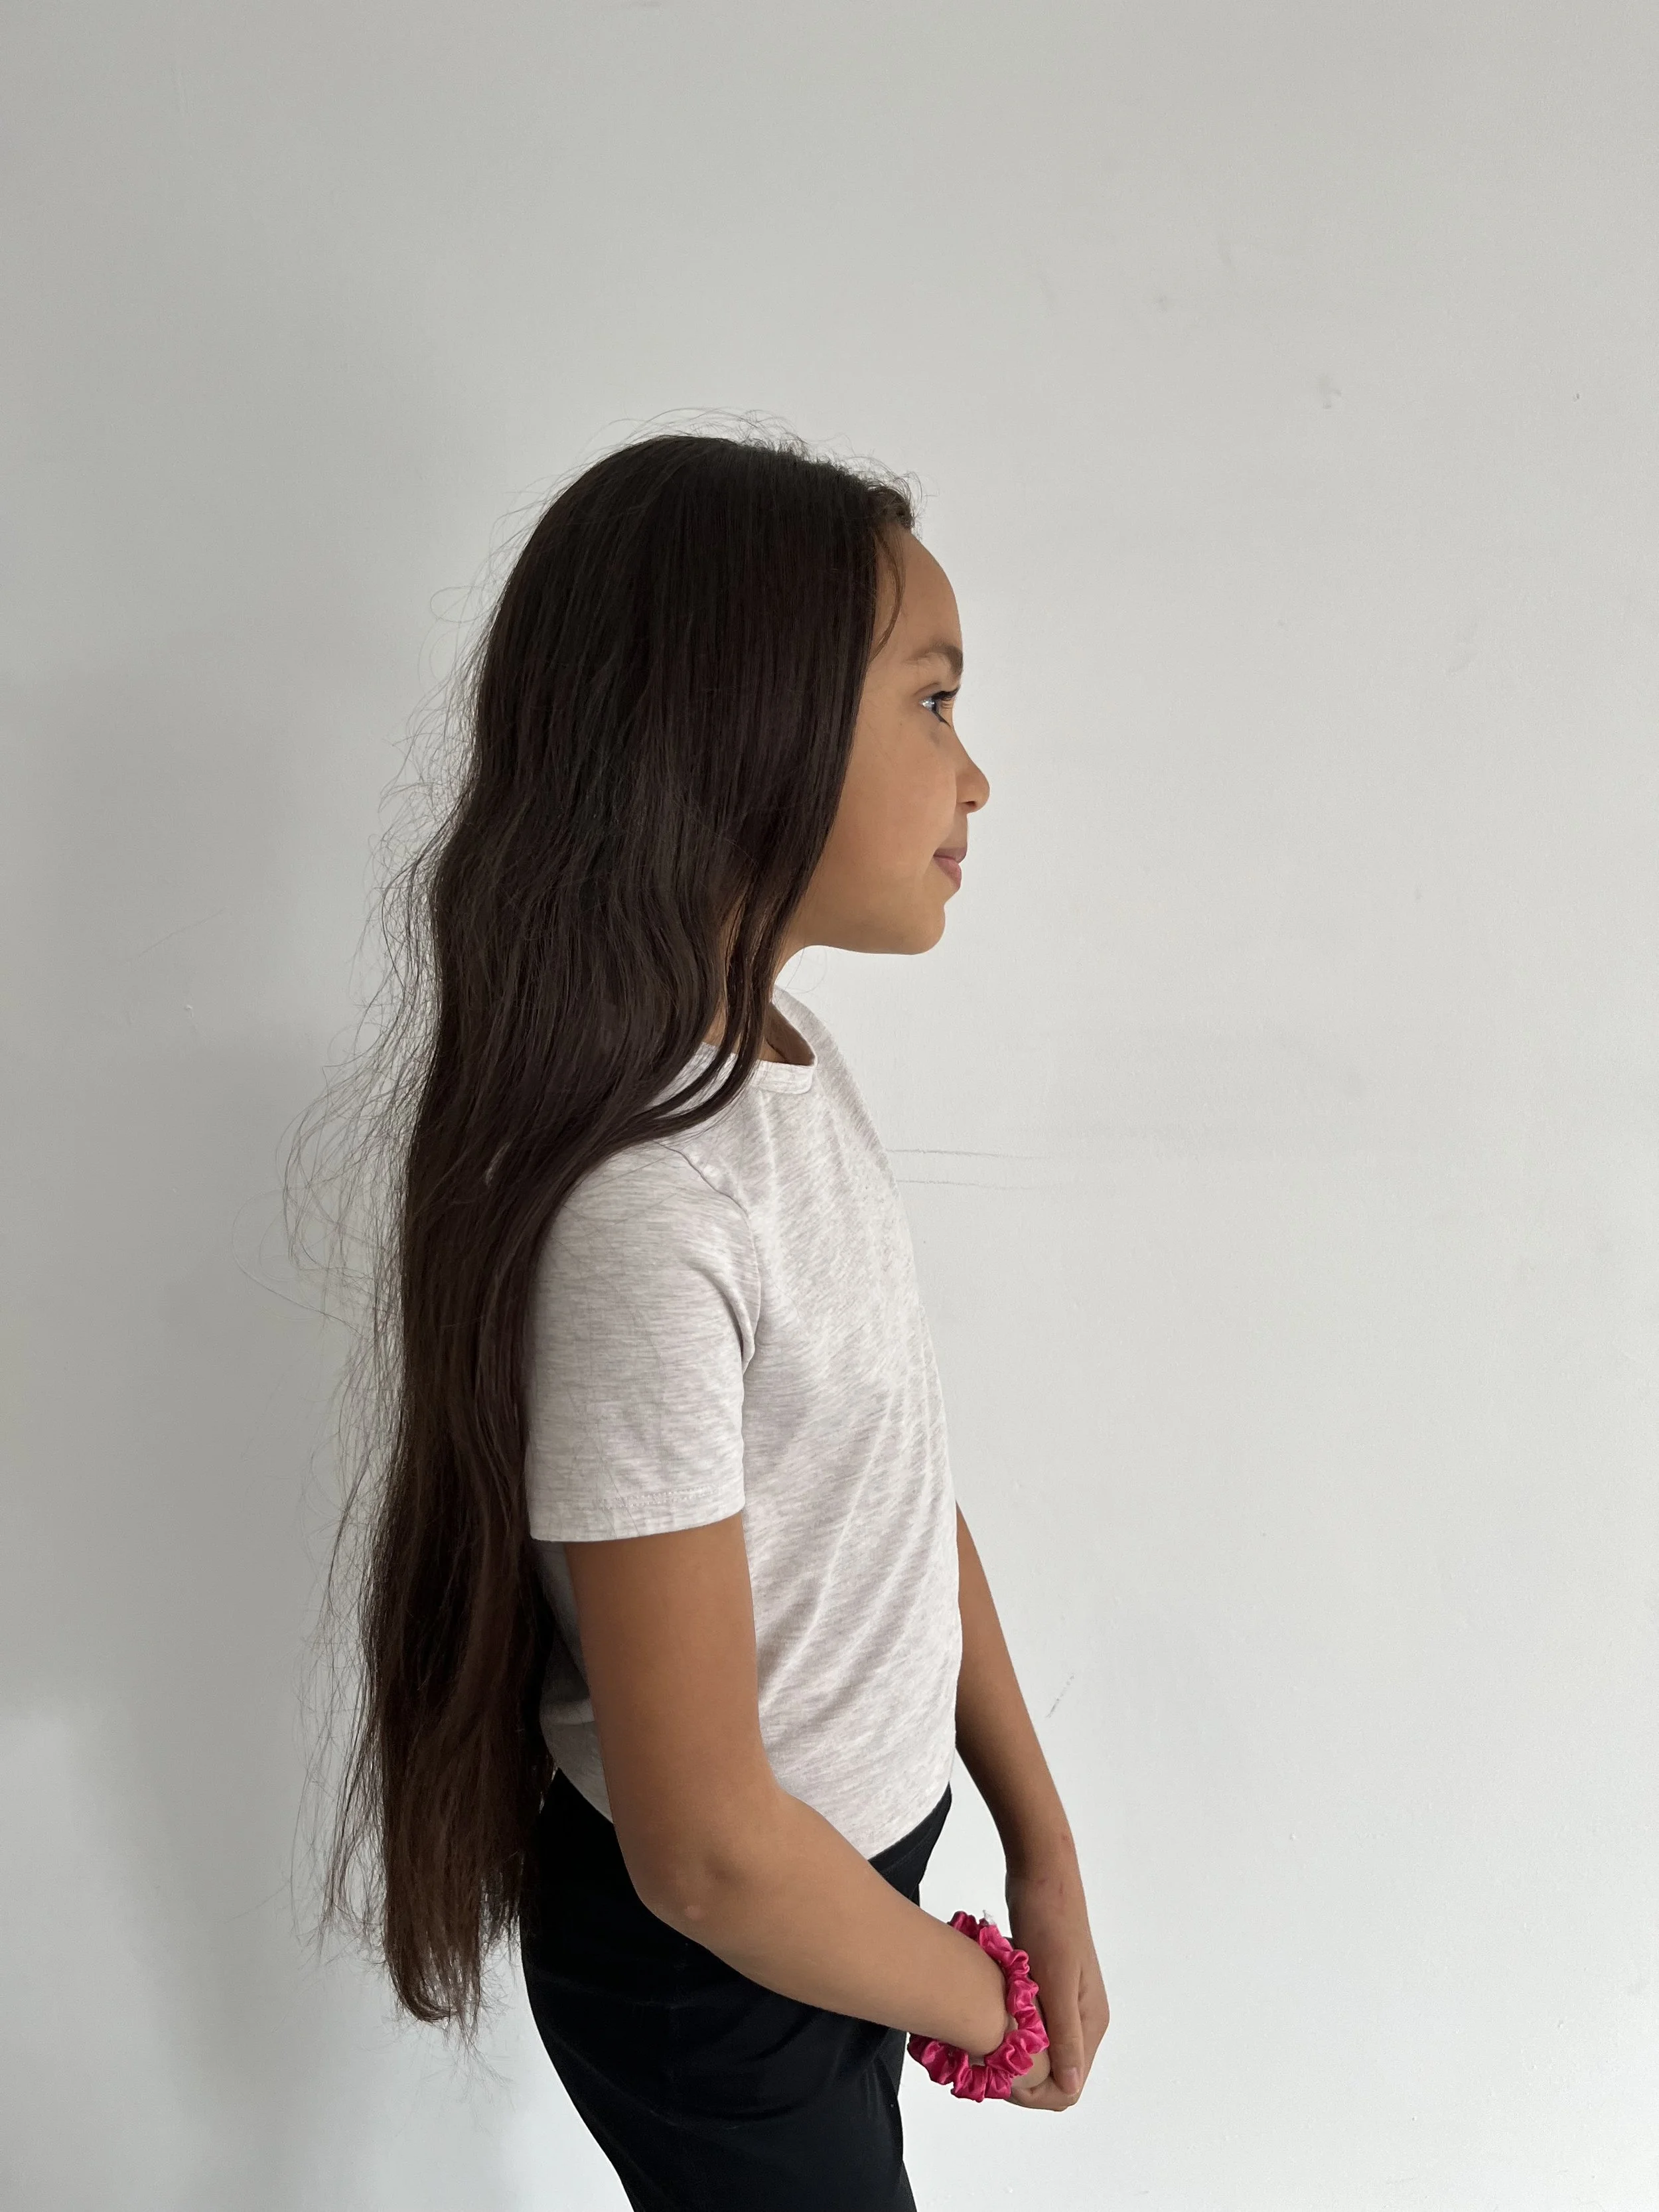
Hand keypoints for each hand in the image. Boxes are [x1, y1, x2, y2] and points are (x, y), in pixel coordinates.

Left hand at [1002, 1846, 1108, 2111]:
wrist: (1041, 1872)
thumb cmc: (1050, 1922)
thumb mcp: (1057, 1980)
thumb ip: (1065, 2034)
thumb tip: (1069, 2087)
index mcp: (1091, 2021)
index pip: (1070, 2085)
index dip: (1035, 2093)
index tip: (998, 2078)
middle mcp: (1082, 2016)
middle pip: (1054, 2072)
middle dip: (1020, 2075)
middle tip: (982, 2060)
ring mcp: (1063, 2000)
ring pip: (1038, 2048)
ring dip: (1011, 2051)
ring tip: (980, 2039)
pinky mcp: (1044, 1985)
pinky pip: (1028, 2024)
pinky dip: (1009, 2027)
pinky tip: (985, 2016)